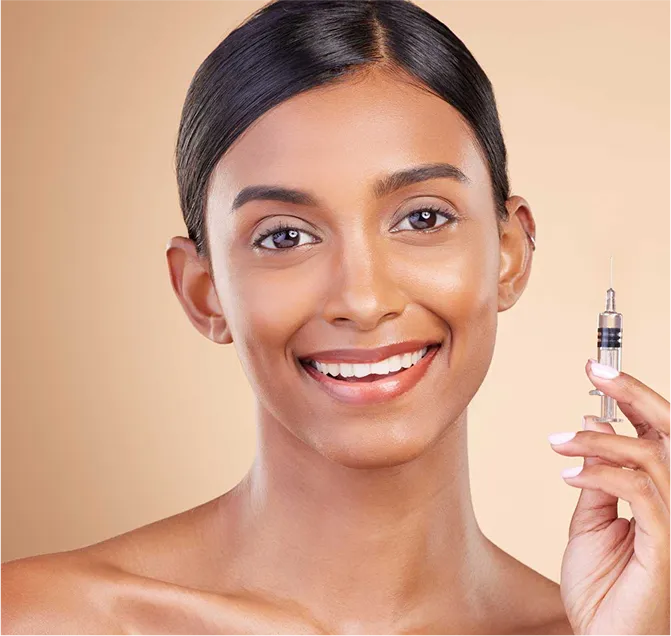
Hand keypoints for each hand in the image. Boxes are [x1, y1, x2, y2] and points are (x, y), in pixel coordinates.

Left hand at [548, 359, 670, 635]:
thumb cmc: (604, 587)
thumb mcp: (592, 520)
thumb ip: (597, 474)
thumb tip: (589, 421)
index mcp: (663, 493)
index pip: (658, 433)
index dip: (632, 397)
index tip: (596, 370)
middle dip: (634, 394)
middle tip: (594, 370)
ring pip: (652, 456)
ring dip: (599, 440)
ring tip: (558, 441)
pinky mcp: (668, 544)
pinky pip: (640, 492)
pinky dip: (600, 476)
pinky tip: (568, 477)